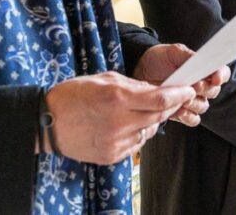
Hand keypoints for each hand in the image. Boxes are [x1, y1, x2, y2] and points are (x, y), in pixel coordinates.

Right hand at [45, 71, 194, 164]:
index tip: (188, 90)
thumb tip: (156, 90)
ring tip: (136, 111)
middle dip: (170, 106)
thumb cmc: (74, 95)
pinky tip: (124, 125)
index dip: (179, 94)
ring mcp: (116, 142)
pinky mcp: (112, 156)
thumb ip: (133, 85)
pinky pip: (136, 144)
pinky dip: (137, 134)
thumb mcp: (105, 79)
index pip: (161, 98)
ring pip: (149, 131)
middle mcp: (119, 122)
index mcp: (118, 98)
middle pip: (159, 115)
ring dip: (151, 120)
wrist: (47, 123)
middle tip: (173, 98)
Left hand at [132, 43, 230, 126]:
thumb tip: (202, 62)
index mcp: (203, 69)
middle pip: (214, 92)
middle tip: (194, 86)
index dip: (222, 75)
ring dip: (194, 104)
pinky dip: (187, 116)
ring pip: (203, 106)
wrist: (140, 71)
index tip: (215, 78)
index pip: (222, 73)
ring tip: (182, 99)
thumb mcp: (173, 52)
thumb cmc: (158, 59)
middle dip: (205, 90)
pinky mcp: (181, 112)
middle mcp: (201, 85)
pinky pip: (193, 119)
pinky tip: (178, 110)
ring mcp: (192, 100)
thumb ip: (189, 56)